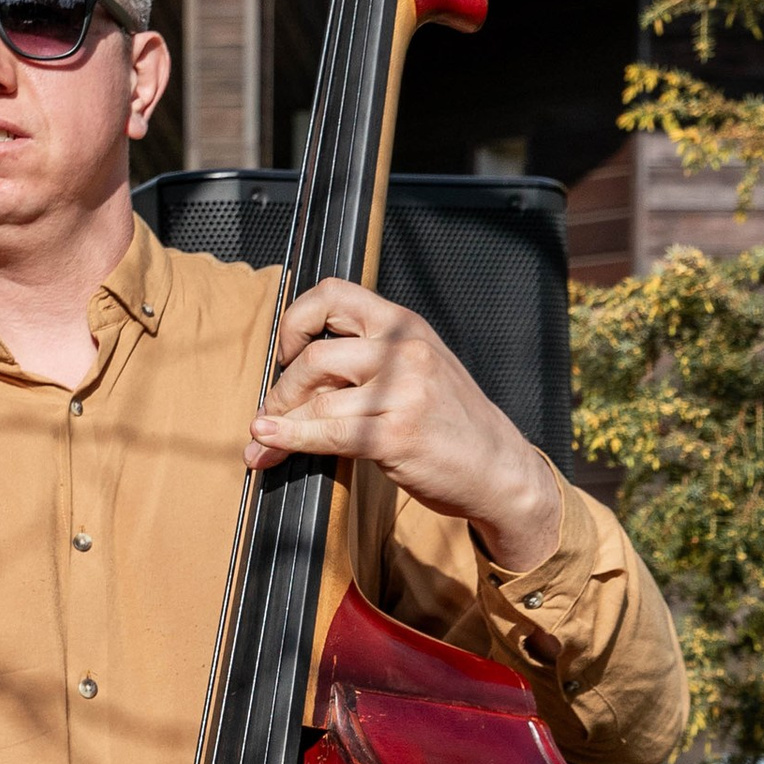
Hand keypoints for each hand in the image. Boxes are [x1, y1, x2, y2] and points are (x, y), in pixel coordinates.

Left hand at [248, 281, 559, 570]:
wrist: (499, 469)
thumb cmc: (453, 424)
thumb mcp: (419, 369)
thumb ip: (370, 358)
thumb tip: (299, 376)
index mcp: (405, 325)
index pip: (333, 294)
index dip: (295, 319)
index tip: (286, 351)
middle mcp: (403, 350)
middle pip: (314, 354)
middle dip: (282, 388)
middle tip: (273, 412)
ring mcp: (401, 391)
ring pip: (316, 398)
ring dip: (281, 422)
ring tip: (264, 443)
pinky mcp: (394, 434)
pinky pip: (326, 433)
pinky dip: (289, 439)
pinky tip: (269, 443)